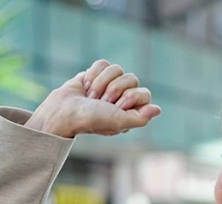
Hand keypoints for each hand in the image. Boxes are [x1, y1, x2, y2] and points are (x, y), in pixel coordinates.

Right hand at [25, 59, 160, 138]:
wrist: (63, 111)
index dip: (130, 96)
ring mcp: (110, 84)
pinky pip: (103, 63)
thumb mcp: (118, 122)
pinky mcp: (97, 74)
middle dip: (113, 89)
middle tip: (101, 102)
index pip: (144, 93)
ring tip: (91, 96)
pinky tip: (85, 86)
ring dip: (101, 82)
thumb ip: (140, 118)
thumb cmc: (91, 119)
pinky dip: (92, 73)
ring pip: (117, 68)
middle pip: (131, 77)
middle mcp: (122, 97)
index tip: (116, 106)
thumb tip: (158, 109)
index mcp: (131, 111)